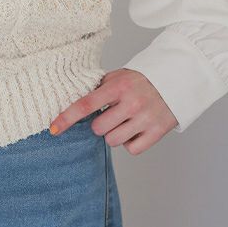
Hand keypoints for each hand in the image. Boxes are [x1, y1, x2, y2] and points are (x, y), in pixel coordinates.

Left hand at [49, 68, 178, 154]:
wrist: (174, 79)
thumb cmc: (140, 80)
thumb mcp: (118, 77)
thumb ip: (98, 88)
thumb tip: (73, 100)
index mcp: (117, 87)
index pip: (85, 105)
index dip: (67, 118)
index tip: (53, 128)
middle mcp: (130, 103)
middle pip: (99, 128)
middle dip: (101, 124)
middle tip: (111, 114)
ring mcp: (144, 119)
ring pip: (113, 141)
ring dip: (115, 134)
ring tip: (125, 121)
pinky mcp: (156, 132)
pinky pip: (132, 150)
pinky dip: (131, 143)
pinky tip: (135, 129)